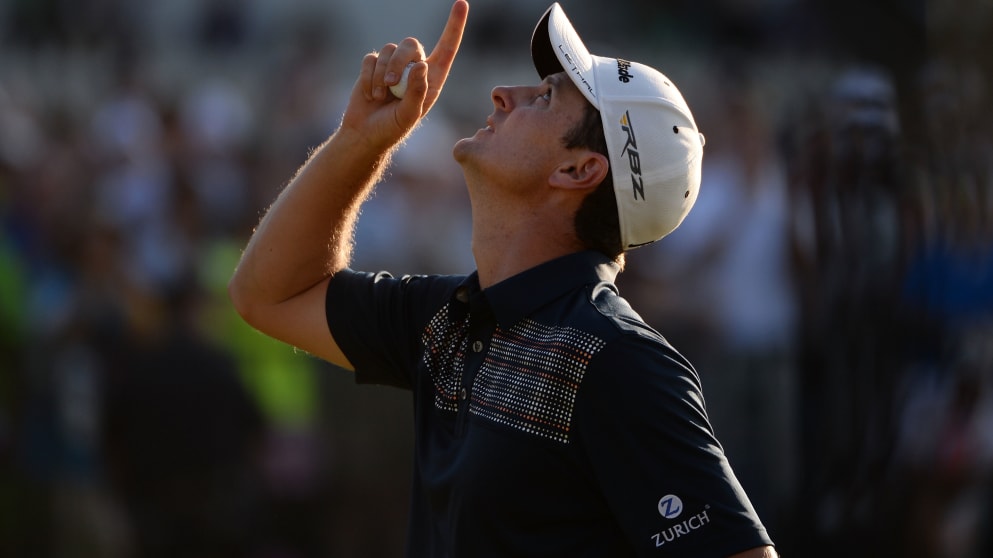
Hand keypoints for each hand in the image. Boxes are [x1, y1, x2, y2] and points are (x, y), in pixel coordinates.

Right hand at [341, 0, 468, 147]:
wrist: (365, 134)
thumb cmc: (392, 128)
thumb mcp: (408, 115)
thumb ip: (417, 91)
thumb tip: (421, 64)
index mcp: (431, 78)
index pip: (447, 48)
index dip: (454, 26)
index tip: (462, 3)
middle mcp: (414, 68)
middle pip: (412, 45)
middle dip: (399, 62)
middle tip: (391, 84)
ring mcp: (393, 65)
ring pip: (389, 50)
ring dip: (381, 74)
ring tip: (379, 96)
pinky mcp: (373, 66)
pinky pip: (371, 59)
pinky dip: (367, 77)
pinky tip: (370, 95)